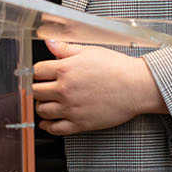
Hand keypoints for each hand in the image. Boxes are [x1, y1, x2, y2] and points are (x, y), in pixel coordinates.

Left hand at [31, 39, 162, 135]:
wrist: (136, 87)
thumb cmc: (117, 68)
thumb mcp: (89, 51)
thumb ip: (65, 48)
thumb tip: (49, 42)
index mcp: (65, 69)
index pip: (36, 71)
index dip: (36, 72)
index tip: (38, 75)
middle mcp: (65, 89)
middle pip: (35, 91)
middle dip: (36, 89)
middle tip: (41, 88)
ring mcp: (71, 108)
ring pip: (42, 110)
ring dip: (40, 107)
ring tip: (46, 103)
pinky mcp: (79, 123)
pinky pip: (55, 128)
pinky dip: (47, 126)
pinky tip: (48, 121)